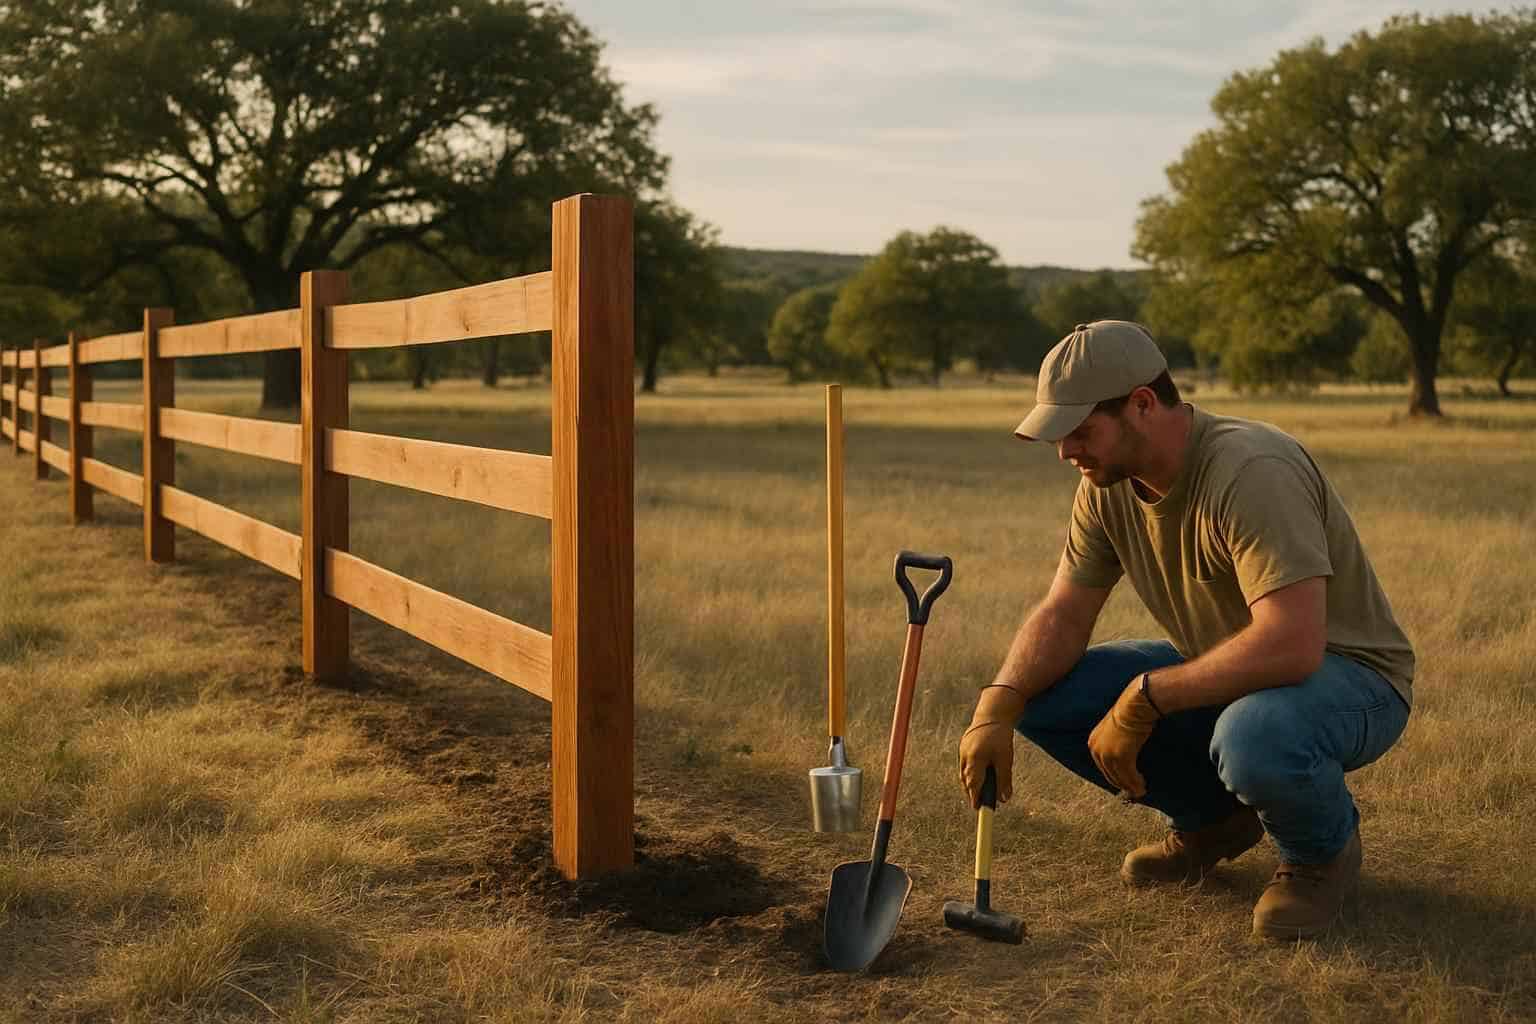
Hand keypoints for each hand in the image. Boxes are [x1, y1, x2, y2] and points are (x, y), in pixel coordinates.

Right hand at [959, 718, 1014, 808]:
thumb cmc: (1000, 737)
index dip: (975, 798)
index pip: (974, 784)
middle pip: (966, 780)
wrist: (993, 715)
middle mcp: (965, 756)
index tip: (978, 808)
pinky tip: (975, 776)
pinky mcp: (963, 746)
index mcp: (975, 759)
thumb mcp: (1005, 759)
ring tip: (977, 792)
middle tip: (977, 803)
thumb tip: (1004, 799)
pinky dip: (969, 773)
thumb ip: (1004, 780)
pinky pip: (964, 764)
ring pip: (964, 773)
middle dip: (971, 792)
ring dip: (969, 783)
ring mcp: (962, 750)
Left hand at [1086, 676, 1160, 798]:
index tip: (1124, 783)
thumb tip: (1122, 756)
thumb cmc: (1129, 713)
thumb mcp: (1114, 729)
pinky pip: (1129, 776)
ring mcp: (1108, 754)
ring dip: (1131, 786)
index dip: (1114, 777)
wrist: (1135, 705)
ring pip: (1120, 778)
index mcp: (1093, 742)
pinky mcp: (1121, 757)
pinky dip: (1136, 783)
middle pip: (1109, 774)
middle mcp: (1097, 750)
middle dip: (1123, 784)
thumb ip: (1114, 743)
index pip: (1102, 766)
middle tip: (1134, 791)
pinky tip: (1142, 786)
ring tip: (1140, 791)